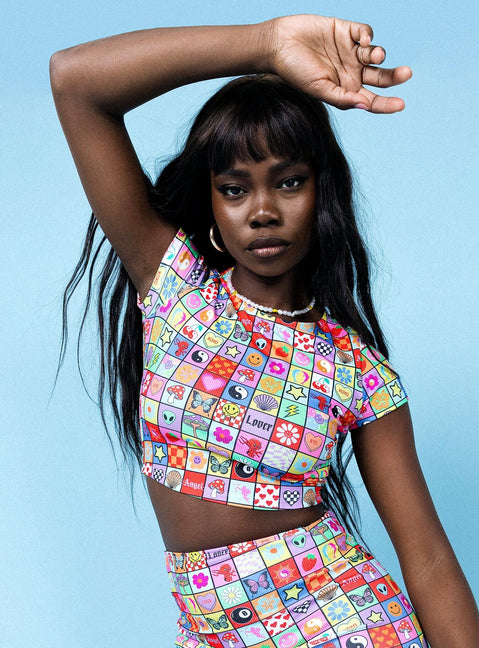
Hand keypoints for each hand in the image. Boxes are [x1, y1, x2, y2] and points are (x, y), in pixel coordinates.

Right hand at [265, 15, 411, 113]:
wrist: (278, 44)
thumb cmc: (294, 71)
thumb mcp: (318, 89)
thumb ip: (341, 97)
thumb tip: (364, 104)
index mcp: (346, 90)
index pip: (371, 100)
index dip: (387, 104)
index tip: (400, 104)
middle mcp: (351, 72)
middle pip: (380, 77)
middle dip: (393, 76)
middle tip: (405, 73)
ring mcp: (349, 52)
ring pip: (375, 54)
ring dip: (379, 54)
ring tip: (375, 55)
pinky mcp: (346, 31)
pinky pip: (365, 33)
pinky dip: (369, 36)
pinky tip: (364, 40)